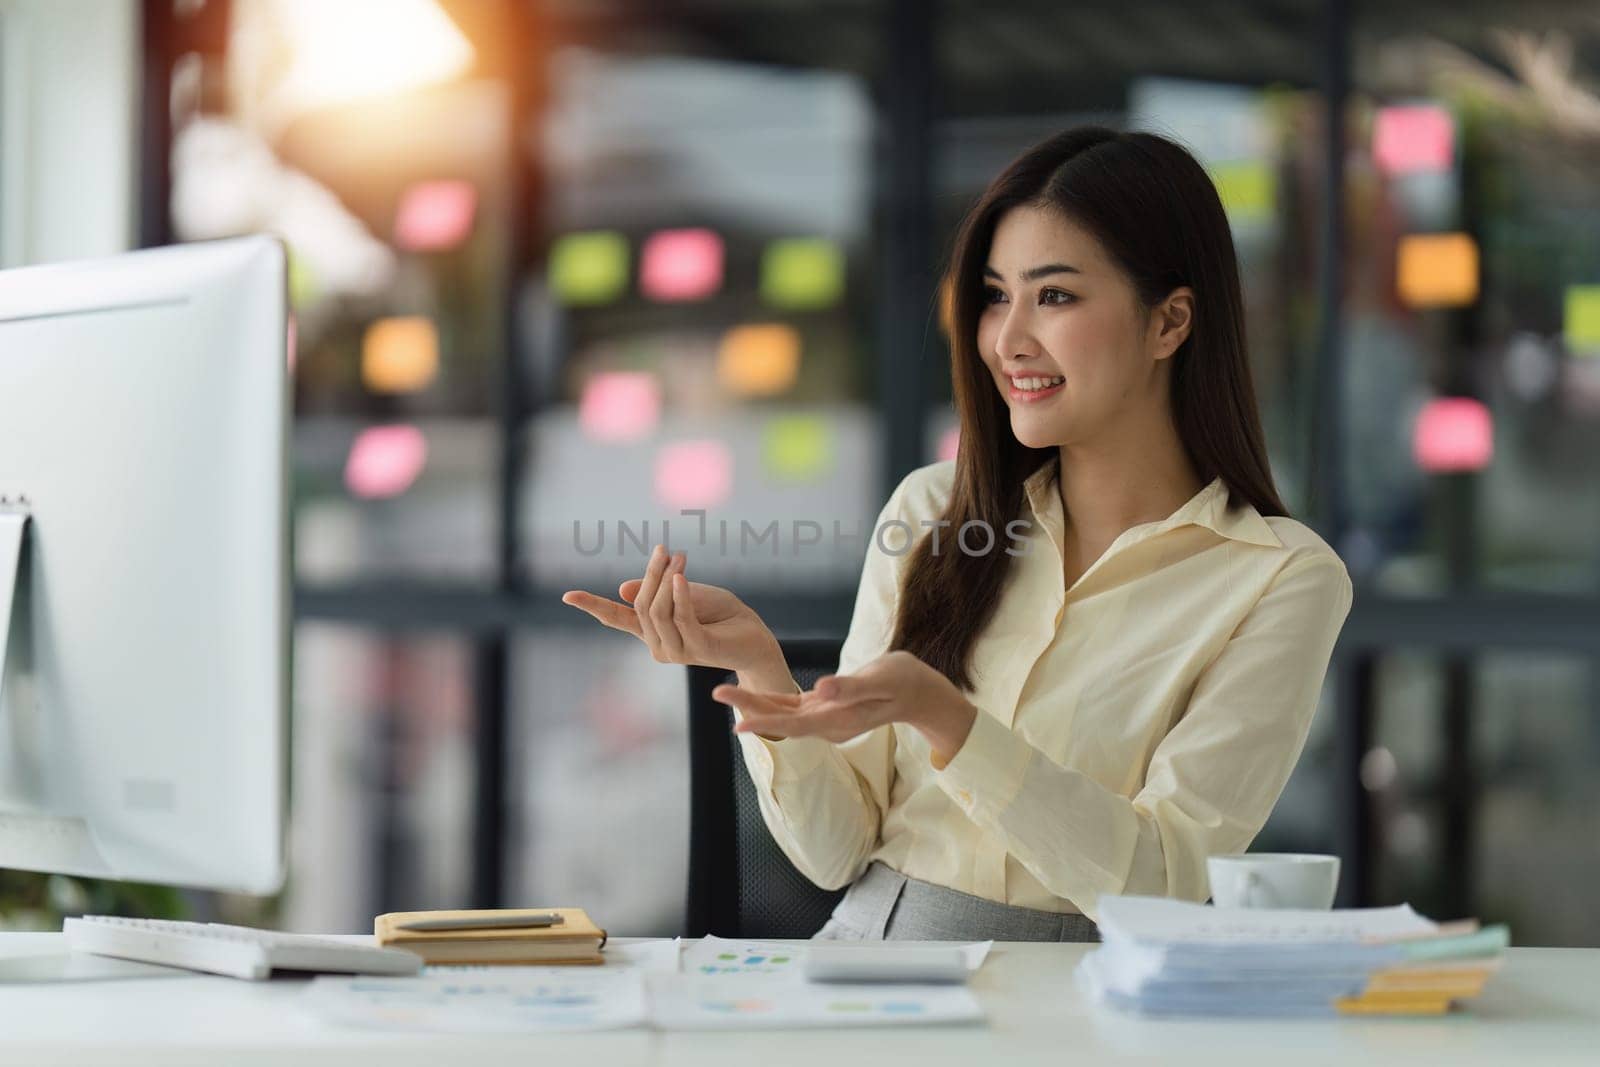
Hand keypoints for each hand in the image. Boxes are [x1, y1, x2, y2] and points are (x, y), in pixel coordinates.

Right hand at [561, 544, 780, 671]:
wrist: (756, 637)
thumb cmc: (724, 616)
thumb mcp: (688, 594)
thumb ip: (659, 591)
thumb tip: (623, 589)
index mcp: (654, 632)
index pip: (617, 619)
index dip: (593, 606)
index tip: (567, 595)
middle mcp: (659, 646)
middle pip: (641, 605)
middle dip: (650, 574)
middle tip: (664, 549)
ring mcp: (678, 651)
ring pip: (657, 611)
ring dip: (666, 579)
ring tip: (679, 557)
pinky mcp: (699, 650)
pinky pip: (681, 618)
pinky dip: (679, 595)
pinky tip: (680, 576)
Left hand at [713, 650, 977, 761]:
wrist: (920, 691)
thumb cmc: (903, 681)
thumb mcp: (880, 679)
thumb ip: (850, 687)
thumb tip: (820, 689)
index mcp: (837, 719)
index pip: (794, 724)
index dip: (764, 720)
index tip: (737, 721)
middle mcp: (826, 723)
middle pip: (780, 719)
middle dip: (748, 707)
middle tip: (716, 692)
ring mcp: (825, 717)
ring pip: (783, 713)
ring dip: (754, 703)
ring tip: (724, 691)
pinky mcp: (825, 707)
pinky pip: (793, 706)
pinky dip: (771, 699)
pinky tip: (752, 692)